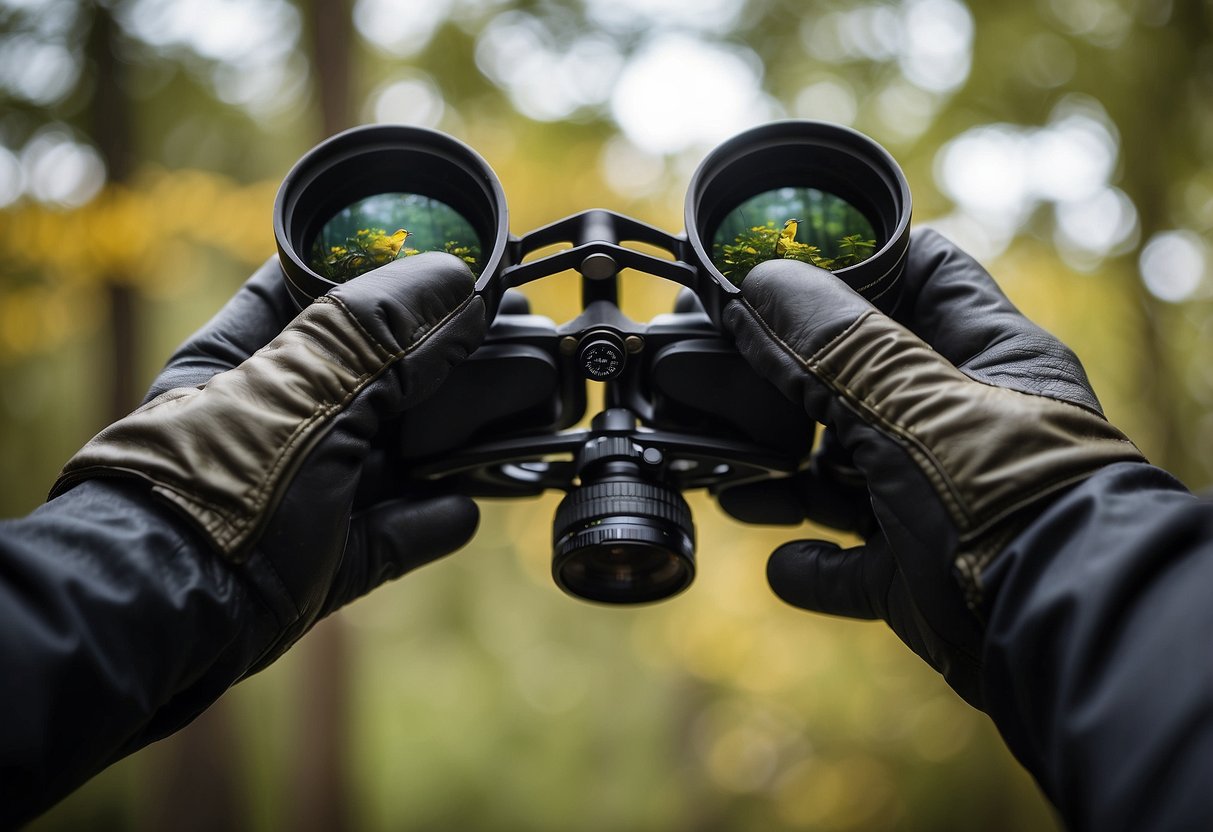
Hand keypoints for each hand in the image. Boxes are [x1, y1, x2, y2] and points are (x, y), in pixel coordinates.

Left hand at [51, 253, 486, 666]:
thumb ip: (380, 338)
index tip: (448, 258)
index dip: (380, 268)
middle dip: (437, 357)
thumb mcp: (302, 395)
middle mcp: (275, 418)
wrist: (163, 618)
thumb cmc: (214, 486)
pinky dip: (430, 522)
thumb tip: (454, 279)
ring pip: (388, 456)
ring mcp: (299, 492)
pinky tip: (466, 508)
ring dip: (446, 443)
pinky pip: (388, 534)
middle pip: (371, 373)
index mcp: (245, 357)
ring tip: (506, 419)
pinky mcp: (320, 561)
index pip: (314, 288)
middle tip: (502, 330)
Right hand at [721, 230, 1142, 706]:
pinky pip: (851, 565)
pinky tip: (786, 564)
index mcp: (989, 357)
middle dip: (789, 380)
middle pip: (861, 379)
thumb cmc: (1009, 501)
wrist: (1060, 634)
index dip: (853, 260)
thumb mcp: (918, 409)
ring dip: (788, 479)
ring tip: (731, 477)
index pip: (923, 274)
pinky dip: (813, 568)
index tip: (777, 261)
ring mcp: (940, 501)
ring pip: (847, 474)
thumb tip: (761, 285)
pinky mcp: (920, 576)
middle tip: (719, 364)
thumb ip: (837, 350)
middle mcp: (963, 422)